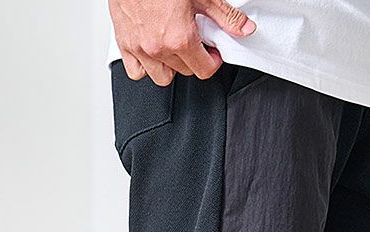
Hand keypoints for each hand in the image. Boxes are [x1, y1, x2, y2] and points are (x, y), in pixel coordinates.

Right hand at [110, 0, 255, 85]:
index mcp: (179, 38)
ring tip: (174, 47)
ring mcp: (140, 48)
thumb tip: (244, 29)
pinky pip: (137, 71)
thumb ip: (225, 16)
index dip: (213, 62)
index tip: (212, 53)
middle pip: (185, 72)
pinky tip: (153, 51)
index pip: (204, 70)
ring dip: (171, 66)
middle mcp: (158, 48)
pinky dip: (146, 66)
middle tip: (194, 42)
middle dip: (194, 59)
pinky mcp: (125, 44)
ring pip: (162, 77)